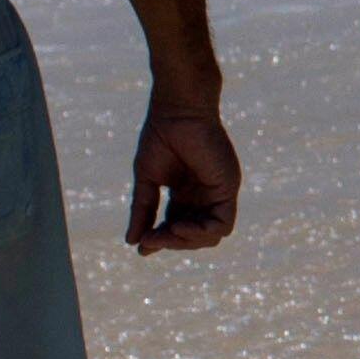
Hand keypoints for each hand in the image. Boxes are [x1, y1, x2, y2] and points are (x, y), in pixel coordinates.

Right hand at [126, 101, 242, 251]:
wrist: (177, 111)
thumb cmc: (161, 137)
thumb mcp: (148, 180)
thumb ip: (143, 210)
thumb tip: (131, 241)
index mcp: (187, 193)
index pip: (178, 225)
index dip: (162, 238)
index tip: (143, 247)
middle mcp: (205, 196)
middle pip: (195, 235)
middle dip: (172, 241)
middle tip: (150, 239)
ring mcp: (218, 193)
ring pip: (211, 236)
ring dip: (185, 241)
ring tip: (166, 232)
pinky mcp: (228, 188)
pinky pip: (222, 224)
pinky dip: (201, 232)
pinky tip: (179, 225)